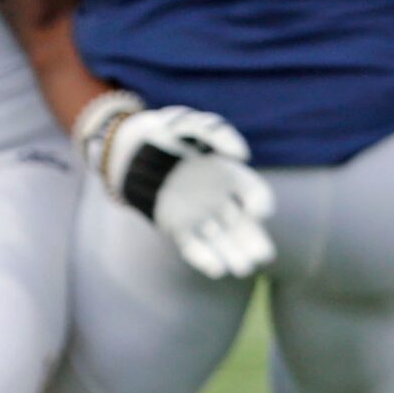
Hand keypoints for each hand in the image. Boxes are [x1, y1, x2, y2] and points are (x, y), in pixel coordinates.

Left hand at [82, 94, 274, 279]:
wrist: (130, 150)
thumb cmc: (163, 133)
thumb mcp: (189, 123)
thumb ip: (217, 132)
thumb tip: (242, 157)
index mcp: (228, 175)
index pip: (255, 193)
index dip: (261, 203)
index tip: (257, 211)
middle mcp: (218, 198)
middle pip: (243, 225)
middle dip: (253, 241)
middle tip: (263, 257)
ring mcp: (198, 214)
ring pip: (222, 239)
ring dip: (234, 255)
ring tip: (243, 268)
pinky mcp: (176, 227)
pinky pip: (193, 246)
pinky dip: (204, 258)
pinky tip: (217, 269)